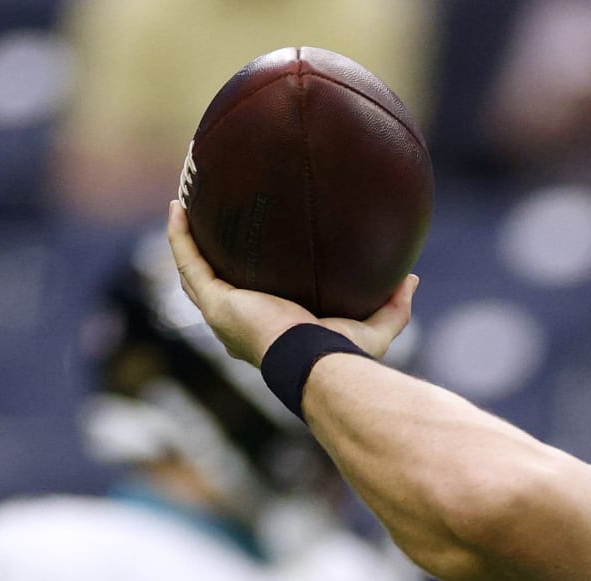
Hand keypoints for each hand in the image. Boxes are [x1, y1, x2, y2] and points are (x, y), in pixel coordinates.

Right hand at [166, 200, 416, 365]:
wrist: (318, 363)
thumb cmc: (343, 356)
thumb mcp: (375, 328)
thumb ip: (394, 306)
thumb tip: (411, 278)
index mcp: (270, 331)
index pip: (251, 305)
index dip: (246, 283)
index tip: (251, 258)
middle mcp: (239, 324)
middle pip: (215, 285)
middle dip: (208, 258)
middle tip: (208, 226)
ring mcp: (222, 314)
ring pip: (193, 272)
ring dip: (186, 240)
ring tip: (183, 208)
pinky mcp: (216, 301)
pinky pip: (188, 261)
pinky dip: (180, 235)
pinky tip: (179, 207)